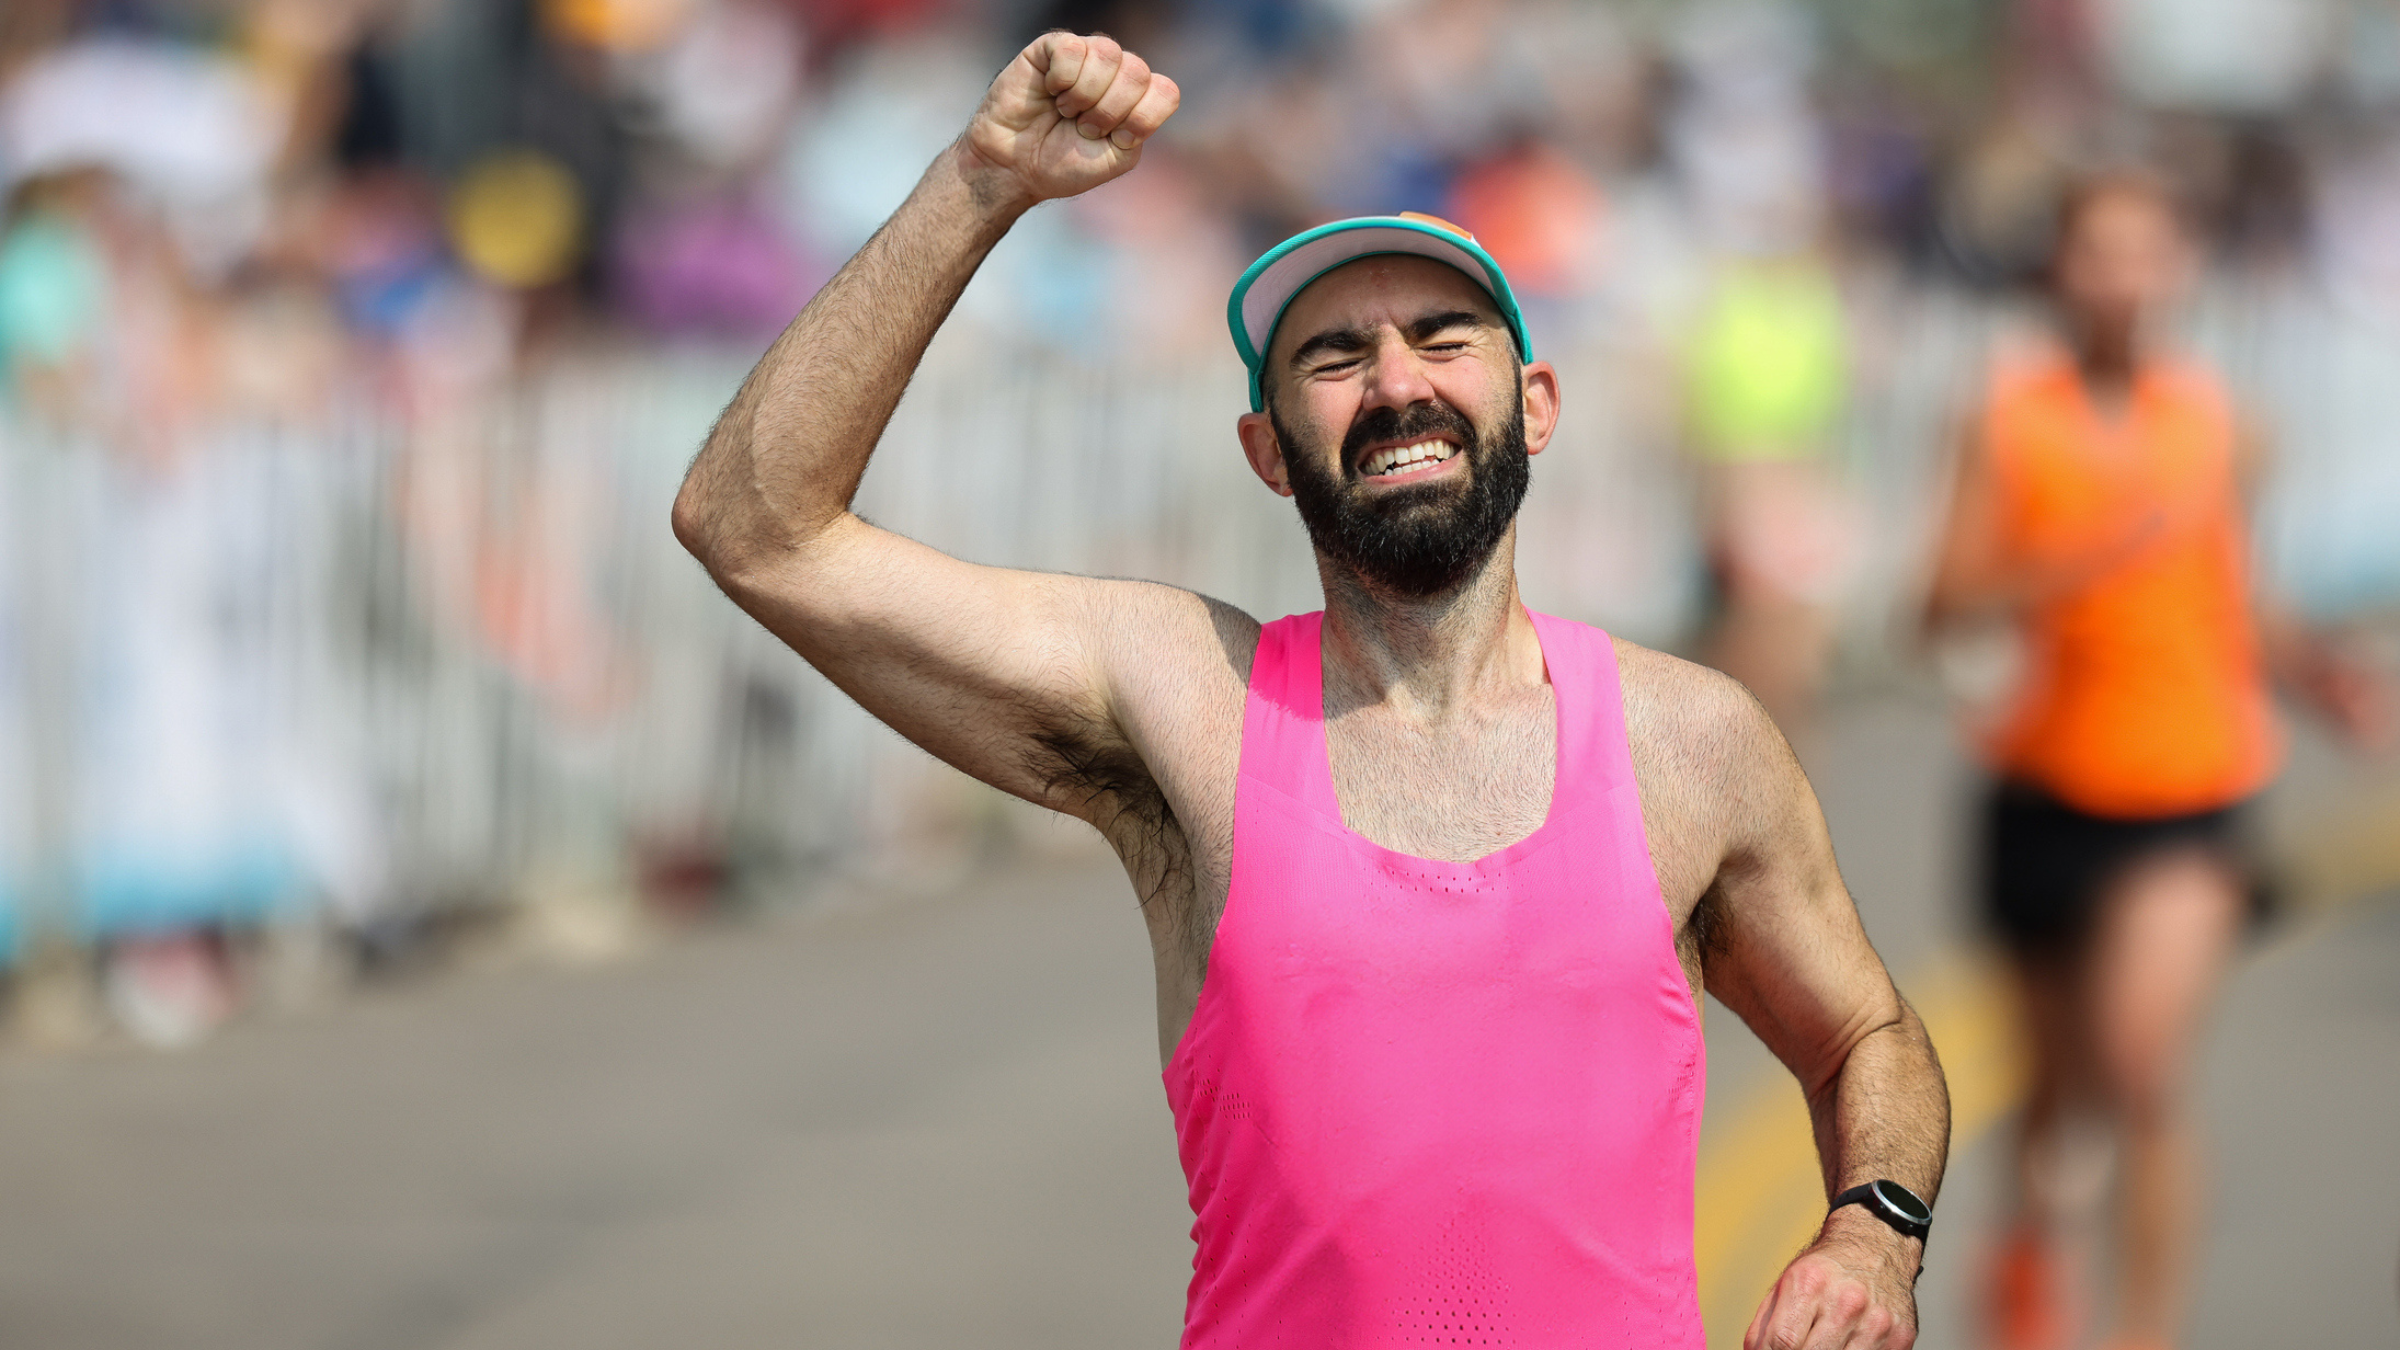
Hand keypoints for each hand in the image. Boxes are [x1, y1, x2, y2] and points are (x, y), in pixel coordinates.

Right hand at [959, 31, 1179, 211]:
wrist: (1014, 168)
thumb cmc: (1062, 164)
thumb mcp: (1116, 158)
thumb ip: (1141, 126)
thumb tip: (1143, 85)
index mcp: (1137, 99)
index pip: (1165, 92)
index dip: (1141, 120)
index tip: (1115, 139)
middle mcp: (1116, 72)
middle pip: (1138, 72)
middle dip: (1109, 111)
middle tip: (1083, 127)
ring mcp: (1086, 56)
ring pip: (1108, 52)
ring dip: (1085, 95)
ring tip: (1066, 111)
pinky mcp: (1052, 47)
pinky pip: (1072, 48)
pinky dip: (1061, 79)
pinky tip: (1050, 91)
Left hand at [1742, 1213, 1919, 1349]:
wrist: (1877, 1248)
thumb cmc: (1825, 1271)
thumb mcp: (1786, 1285)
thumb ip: (1764, 1325)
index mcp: (1810, 1283)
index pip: (1783, 1342)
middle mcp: (1847, 1302)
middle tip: (1799, 1346)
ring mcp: (1877, 1322)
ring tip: (1823, 1343)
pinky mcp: (1901, 1337)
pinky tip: (1845, 1343)